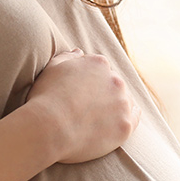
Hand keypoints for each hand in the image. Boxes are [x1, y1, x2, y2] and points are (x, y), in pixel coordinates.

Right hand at [26, 49, 139, 163]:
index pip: (100, 70)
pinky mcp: (125, 125)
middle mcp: (116, 80)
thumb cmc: (46, 97)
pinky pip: (133, 118)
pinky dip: (125, 119)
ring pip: (124, 101)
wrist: (49, 128)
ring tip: (97, 119)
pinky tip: (115, 124)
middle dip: (103, 94)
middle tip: (87, 108)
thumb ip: (68, 57)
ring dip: (114, 106)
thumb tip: (79, 52)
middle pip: (114, 85)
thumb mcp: (52, 68)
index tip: (80, 93)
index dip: (90, 82)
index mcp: (99, 64)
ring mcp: (122, 103)